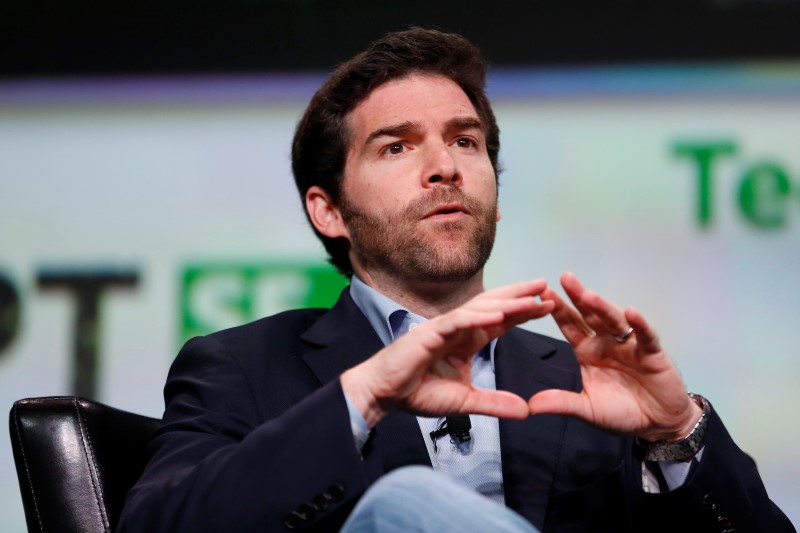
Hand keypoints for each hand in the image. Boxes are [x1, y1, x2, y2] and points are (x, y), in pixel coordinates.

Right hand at [341, 280, 554, 426]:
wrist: (384, 395)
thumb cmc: (417, 392)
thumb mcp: (466, 402)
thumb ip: (495, 403)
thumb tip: (526, 411)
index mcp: (467, 340)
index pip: (501, 322)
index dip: (523, 313)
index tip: (548, 306)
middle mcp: (458, 329)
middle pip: (494, 306)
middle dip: (520, 295)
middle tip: (545, 285)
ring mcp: (444, 328)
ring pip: (479, 309)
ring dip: (505, 302)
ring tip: (530, 297)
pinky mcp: (430, 333)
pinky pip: (458, 321)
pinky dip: (478, 317)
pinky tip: (497, 315)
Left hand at [529, 272, 701, 441]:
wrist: (657, 423)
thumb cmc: (622, 412)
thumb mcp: (587, 409)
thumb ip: (562, 403)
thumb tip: (531, 405)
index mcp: (588, 351)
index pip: (570, 326)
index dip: (558, 311)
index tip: (542, 295)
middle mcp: (607, 342)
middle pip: (590, 316)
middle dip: (578, 297)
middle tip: (565, 278)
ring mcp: (630, 345)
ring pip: (615, 321)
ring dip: (603, 308)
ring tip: (588, 295)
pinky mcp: (652, 353)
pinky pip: (645, 336)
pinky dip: (639, 325)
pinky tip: (631, 313)